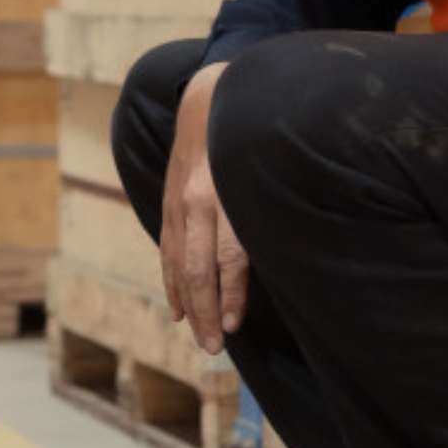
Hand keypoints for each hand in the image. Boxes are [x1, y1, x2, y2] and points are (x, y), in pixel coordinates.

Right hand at [159, 62, 246, 354]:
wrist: (206, 101)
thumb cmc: (251, 139)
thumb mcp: (264, 173)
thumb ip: (265, 213)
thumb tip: (280, 260)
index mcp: (225, 195)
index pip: (228, 257)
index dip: (231, 294)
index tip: (235, 325)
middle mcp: (198, 201)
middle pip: (197, 268)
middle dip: (206, 311)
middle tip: (214, 346)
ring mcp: (178, 203)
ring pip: (178, 264)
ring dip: (188, 304)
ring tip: (199, 335)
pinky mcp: (169, 203)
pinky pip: (167, 251)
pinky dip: (171, 283)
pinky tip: (178, 308)